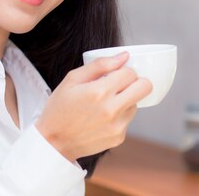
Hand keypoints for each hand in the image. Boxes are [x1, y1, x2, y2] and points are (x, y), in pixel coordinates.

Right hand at [35, 52, 151, 161]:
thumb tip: (124, 56)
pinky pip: (128, 119)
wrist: (53, 142)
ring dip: (126, 99)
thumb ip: (99, 65)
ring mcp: (117, 125)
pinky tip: (102, 118)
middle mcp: (111, 109)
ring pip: (137, 103)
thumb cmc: (60, 108)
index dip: (122, 71)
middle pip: (145, 87)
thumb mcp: (72, 79)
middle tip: (120, 85)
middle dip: (135, 82)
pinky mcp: (119, 137)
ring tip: (105, 104)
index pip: (130, 73)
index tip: (113, 75)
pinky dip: (119, 115)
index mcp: (99, 92)